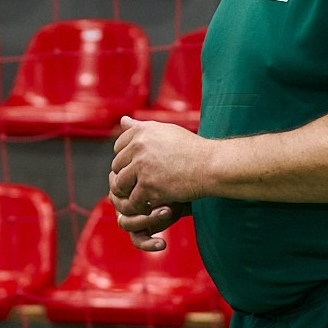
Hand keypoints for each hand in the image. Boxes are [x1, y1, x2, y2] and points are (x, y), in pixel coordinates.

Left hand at [110, 116, 217, 253]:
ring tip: (142, 197)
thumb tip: (122, 120)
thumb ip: (141, 127)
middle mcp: (138, 145)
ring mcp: (142, 166)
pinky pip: (133, 200)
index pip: (118, 147)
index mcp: (142, 131)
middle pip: (117, 166)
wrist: (210, 165)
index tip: (140, 168)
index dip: (127, 160)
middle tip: (141, 185)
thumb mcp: (165, 131)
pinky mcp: (148, 186)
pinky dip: (139, 206)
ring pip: (120, 184)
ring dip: (129, 193)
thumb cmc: (191, 149)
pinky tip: (150, 206)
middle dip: (127, 177)